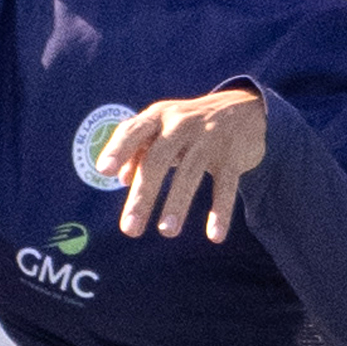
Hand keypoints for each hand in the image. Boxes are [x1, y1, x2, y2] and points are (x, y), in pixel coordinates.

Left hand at [109, 86, 269, 245]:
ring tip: (166, 232)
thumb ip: (138, 149)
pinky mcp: (233, 155)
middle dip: (143, 195)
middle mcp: (181, 124)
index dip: (118, 149)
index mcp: (158, 117)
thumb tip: (122, 179)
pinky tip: (215, 236)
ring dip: (177, 204)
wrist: (243, 109)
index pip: (133, 131)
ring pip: (190, 173)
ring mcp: (209, 139)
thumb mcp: (162, 128)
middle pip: (158, 160)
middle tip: (130, 229)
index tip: (103, 171)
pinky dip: (220, 211)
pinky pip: (225, 186)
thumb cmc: (189, 124)